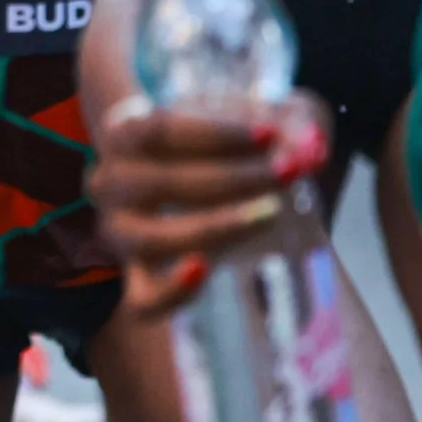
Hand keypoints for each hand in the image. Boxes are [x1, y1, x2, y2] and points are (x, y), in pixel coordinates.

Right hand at [87, 90, 329, 315]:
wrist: (200, 188)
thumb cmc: (225, 148)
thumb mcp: (257, 123)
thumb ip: (291, 124)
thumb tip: (311, 147)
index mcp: (125, 133)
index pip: (161, 129)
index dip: (216, 133)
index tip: (270, 134)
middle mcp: (110, 182)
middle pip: (160, 182)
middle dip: (232, 178)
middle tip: (288, 174)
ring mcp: (120, 234)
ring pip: (152, 238)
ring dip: (213, 226)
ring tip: (269, 215)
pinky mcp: (137, 280)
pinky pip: (142, 298)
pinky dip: (170, 290)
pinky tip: (203, 270)